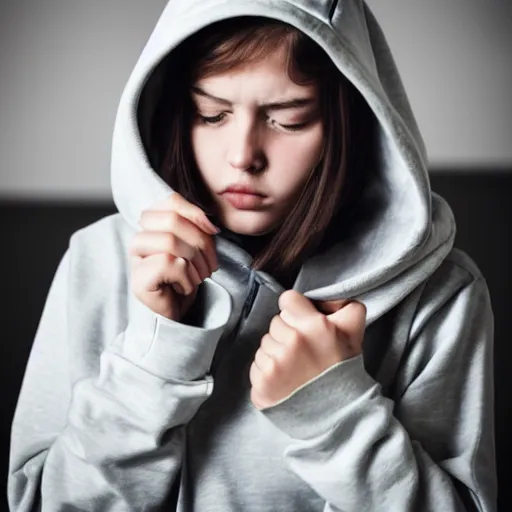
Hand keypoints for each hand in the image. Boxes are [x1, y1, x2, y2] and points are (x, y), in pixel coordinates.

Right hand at [130, 193, 218, 320]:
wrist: (178, 315)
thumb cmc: (187, 279)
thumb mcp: (197, 248)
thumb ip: (198, 229)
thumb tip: (210, 224)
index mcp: (153, 225)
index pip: (171, 202)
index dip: (196, 213)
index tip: (214, 232)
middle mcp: (140, 238)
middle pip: (172, 220)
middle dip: (200, 242)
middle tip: (210, 264)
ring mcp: (136, 260)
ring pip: (169, 241)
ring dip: (195, 262)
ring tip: (200, 277)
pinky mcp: (138, 280)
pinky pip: (167, 263)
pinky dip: (186, 277)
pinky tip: (186, 288)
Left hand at [250, 290, 366, 409]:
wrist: (337, 415)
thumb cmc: (342, 370)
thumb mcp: (354, 331)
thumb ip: (344, 305)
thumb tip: (324, 298)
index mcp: (314, 326)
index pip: (287, 299)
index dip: (296, 310)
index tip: (303, 322)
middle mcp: (293, 342)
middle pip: (276, 321)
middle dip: (287, 332)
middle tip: (304, 350)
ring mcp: (275, 364)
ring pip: (265, 342)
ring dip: (277, 351)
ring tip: (296, 366)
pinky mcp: (262, 384)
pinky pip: (257, 363)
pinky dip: (268, 370)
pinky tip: (285, 379)